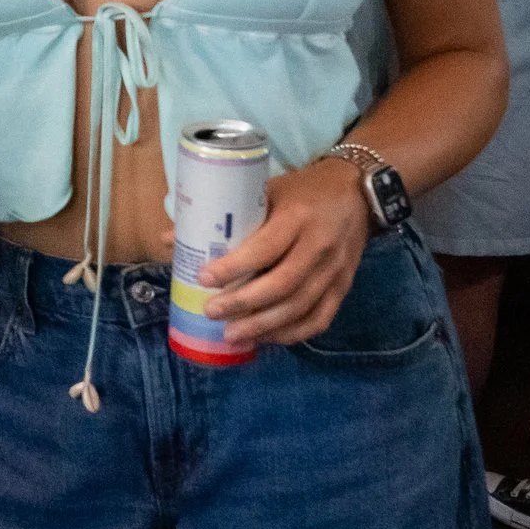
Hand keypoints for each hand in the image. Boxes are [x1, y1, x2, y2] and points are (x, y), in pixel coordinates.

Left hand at [194, 158, 369, 345]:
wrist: (358, 192)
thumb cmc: (303, 190)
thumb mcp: (266, 190)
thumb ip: (225, 216)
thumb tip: (172, 239)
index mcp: (298, 218)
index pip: (264, 249)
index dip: (233, 268)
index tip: (203, 279)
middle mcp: (319, 246)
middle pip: (281, 285)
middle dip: (243, 304)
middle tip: (211, 313)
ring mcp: (335, 270)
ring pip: (299, 306)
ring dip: (263, 325)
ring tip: (231, 335)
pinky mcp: (344, 286)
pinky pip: (320, 318)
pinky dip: (292, 333)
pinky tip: (266, 338)